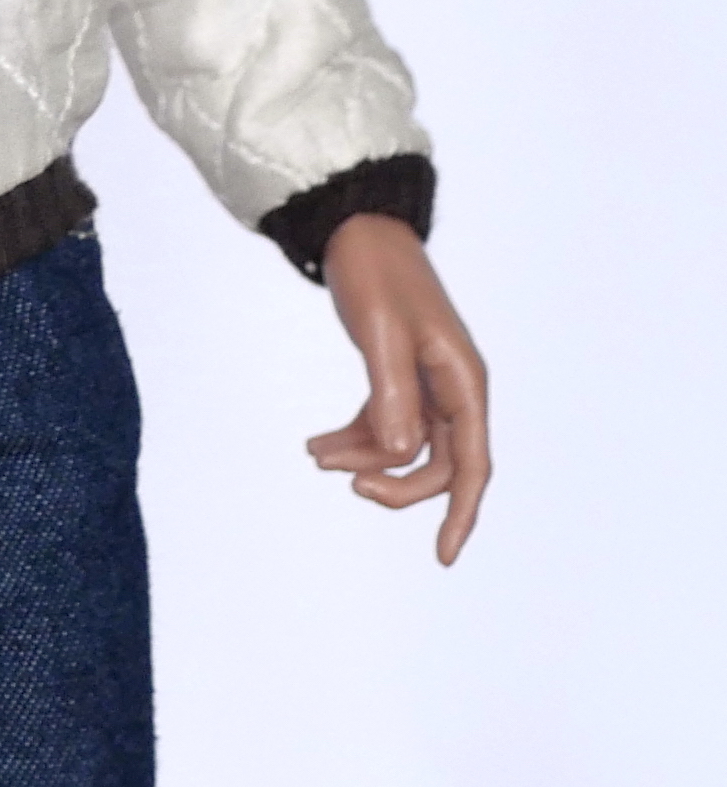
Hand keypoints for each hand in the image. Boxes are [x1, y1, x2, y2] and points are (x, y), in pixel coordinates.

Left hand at [308, 214, 490, 565]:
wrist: (358, 229)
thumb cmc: (377, 274)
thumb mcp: (381, 335)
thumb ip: (392, 395)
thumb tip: (401, 454)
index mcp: (464, 380)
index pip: (472, 464)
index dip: (461, 514)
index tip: (441, 557)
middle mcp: (453, 387)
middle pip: (437, 465)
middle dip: (393, 482)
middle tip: (344, 481)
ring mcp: (427, 384)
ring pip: (404, 447)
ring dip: (364, 459)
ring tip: (315, 454)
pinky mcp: (399, 377)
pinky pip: (384, 425)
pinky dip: (353, 439)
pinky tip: (315, 445)